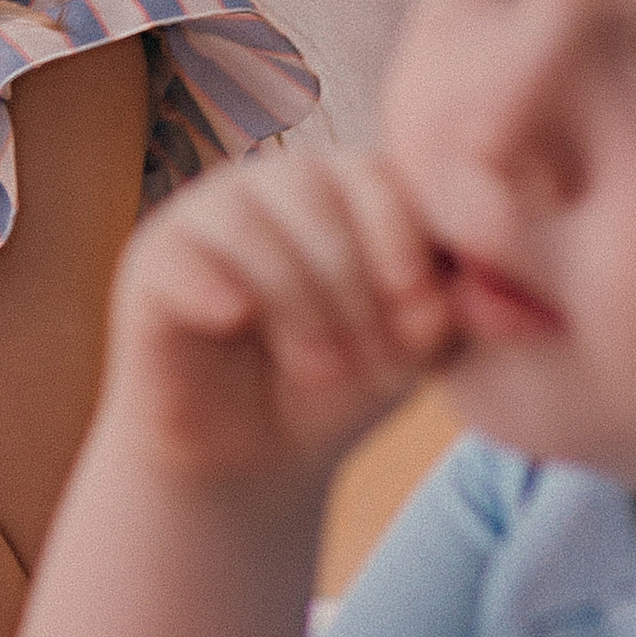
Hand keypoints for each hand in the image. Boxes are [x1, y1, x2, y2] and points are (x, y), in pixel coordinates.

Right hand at [105, 147, 457, 493]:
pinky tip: (237, 322)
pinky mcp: (154, 261)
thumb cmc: (338, 389)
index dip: (406, 242)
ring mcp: (206, 216)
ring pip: (253, 224)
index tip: (424, 319)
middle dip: (355, 284)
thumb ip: (450, 305)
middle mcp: (272, 183)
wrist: (253, 463)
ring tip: (322, 371)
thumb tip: (482, 279)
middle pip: (316, 190)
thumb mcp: (410, 348)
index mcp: (342, 186)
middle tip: (374, 364)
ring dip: (300, 305)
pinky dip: (218, 287)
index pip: (379, 173)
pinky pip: (186, 252)